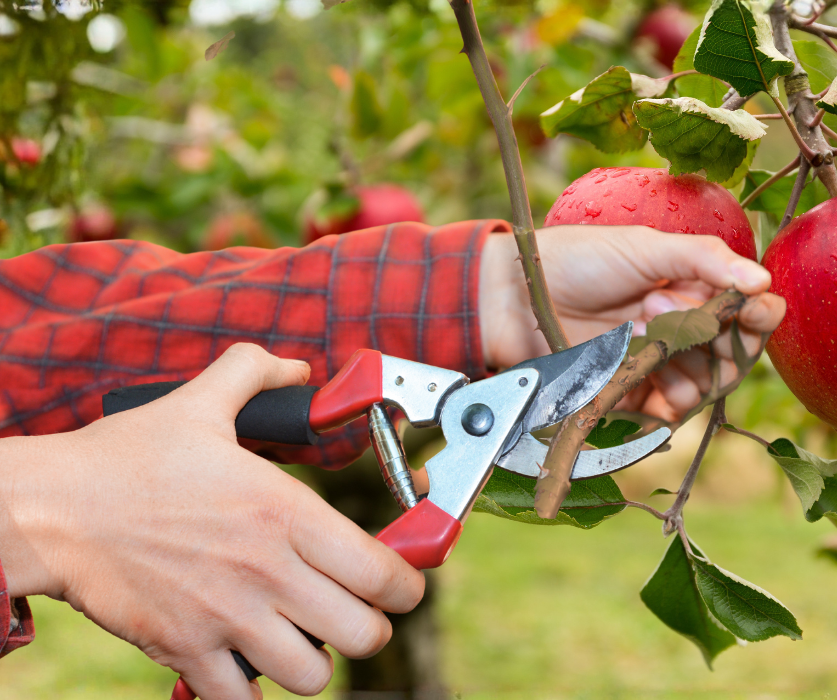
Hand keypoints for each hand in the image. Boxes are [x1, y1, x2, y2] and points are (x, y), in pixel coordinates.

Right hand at [0, 344, 423, 699]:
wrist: (51, 508)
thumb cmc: (126, 458)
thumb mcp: (200, 403)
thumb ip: (255, 374)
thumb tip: (296, 367)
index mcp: (286, 511)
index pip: (384, 573)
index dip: (407, 587)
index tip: (402, 585)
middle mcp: (268, 570)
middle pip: (364, 634)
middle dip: (369, 627)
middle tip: (352, 613)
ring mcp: (227, 617)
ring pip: (313, 675)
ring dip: (314, 662)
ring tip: (300, 639)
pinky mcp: (185, 650)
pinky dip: (251, 692)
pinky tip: (247, 665)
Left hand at [480, 226, 785, 421]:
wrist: (517, 296)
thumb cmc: (578, 260)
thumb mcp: (646, 247)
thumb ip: (705, 259)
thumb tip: (762, 279)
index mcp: (692, 287)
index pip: (746, 310)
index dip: (758, 314)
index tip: (759, 310)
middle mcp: (682, 328)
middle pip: (735, 353)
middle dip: (724, 339)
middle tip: (683, 314)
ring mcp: (659, 364)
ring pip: (709, 383)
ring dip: (692, 361)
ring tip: (650, 328)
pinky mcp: (634, 395)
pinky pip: (674, 410)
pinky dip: (673, 397)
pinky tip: (652, 372)